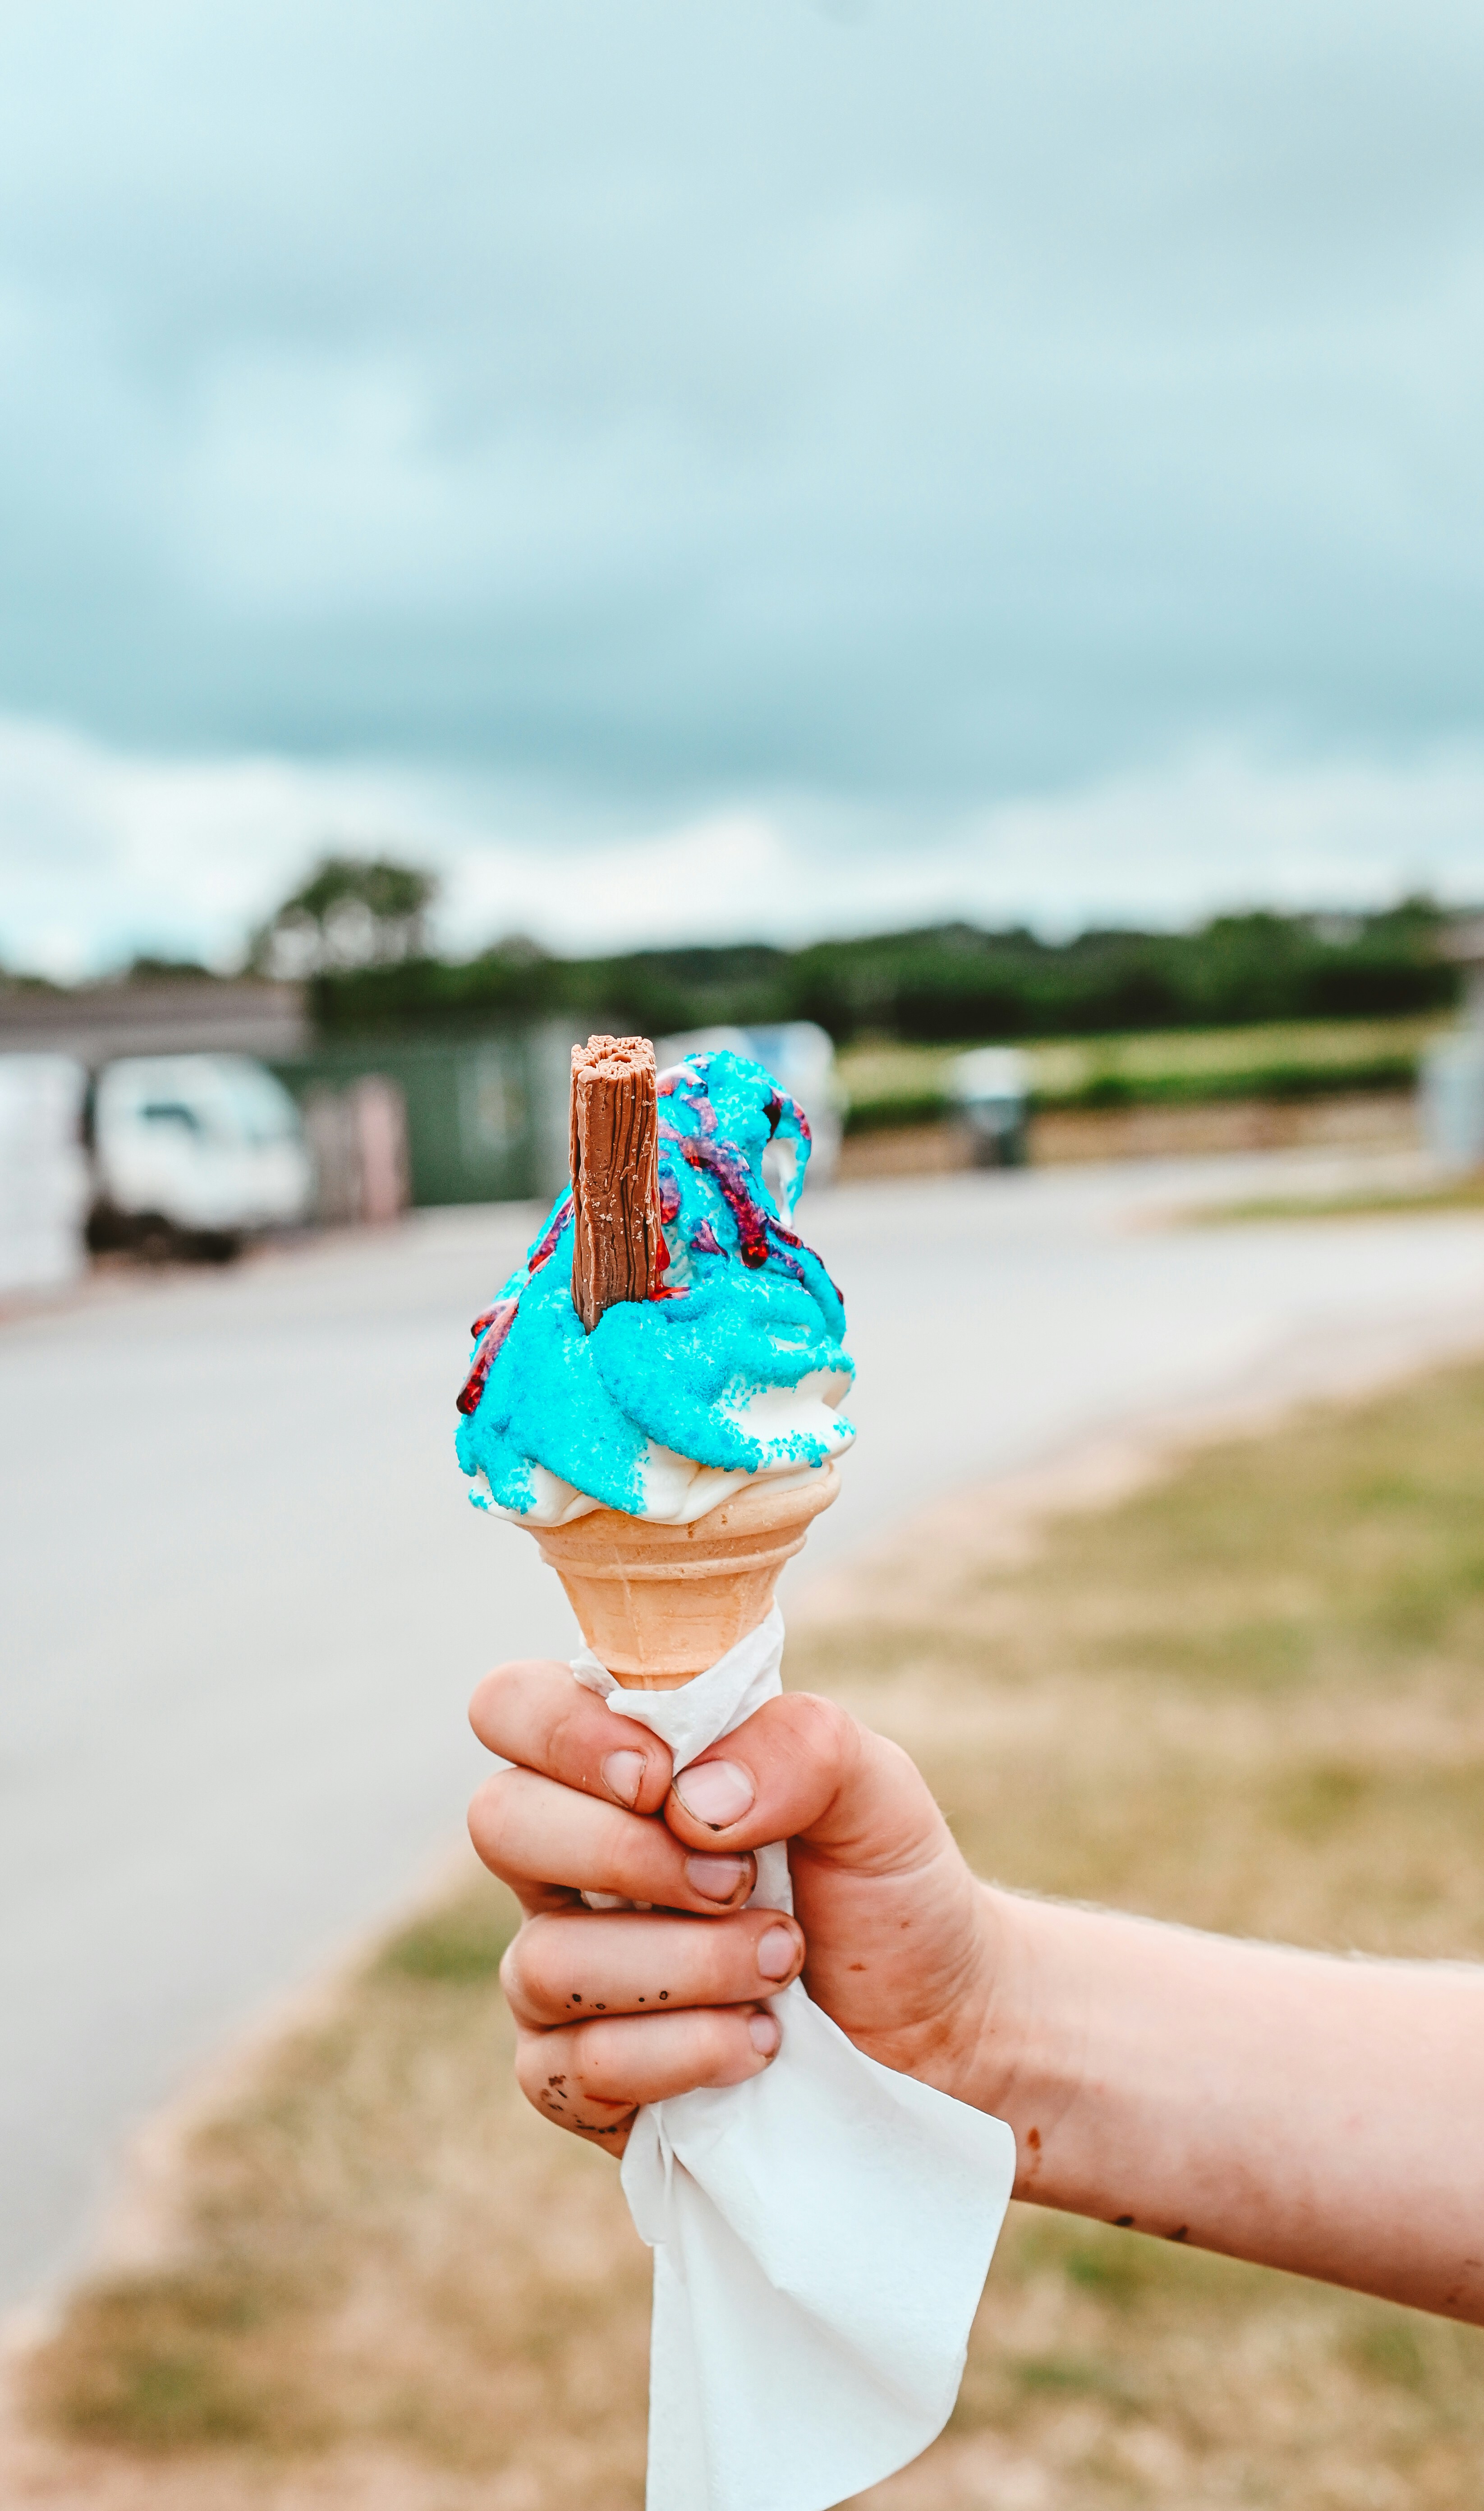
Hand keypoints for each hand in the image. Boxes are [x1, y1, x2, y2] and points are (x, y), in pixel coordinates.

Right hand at [467, 1660, 999, 2152]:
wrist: (937, 2021)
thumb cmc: (886, 1886)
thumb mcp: (876, 1789)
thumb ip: (802, 1746)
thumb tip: (693, 1800)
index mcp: (621, 1764)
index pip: (511, 1706)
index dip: (565, 1733)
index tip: (663, 1778)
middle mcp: (569, 1859)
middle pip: (498, 1821)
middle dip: (626, 1856)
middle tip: (739, 1882)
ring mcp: (563, 1970)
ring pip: (544, 1961)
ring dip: (686, 1965)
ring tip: (781, 1963)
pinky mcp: (579, 2077)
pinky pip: (573, 2069)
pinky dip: (681, 2053)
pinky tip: (758, 2040)